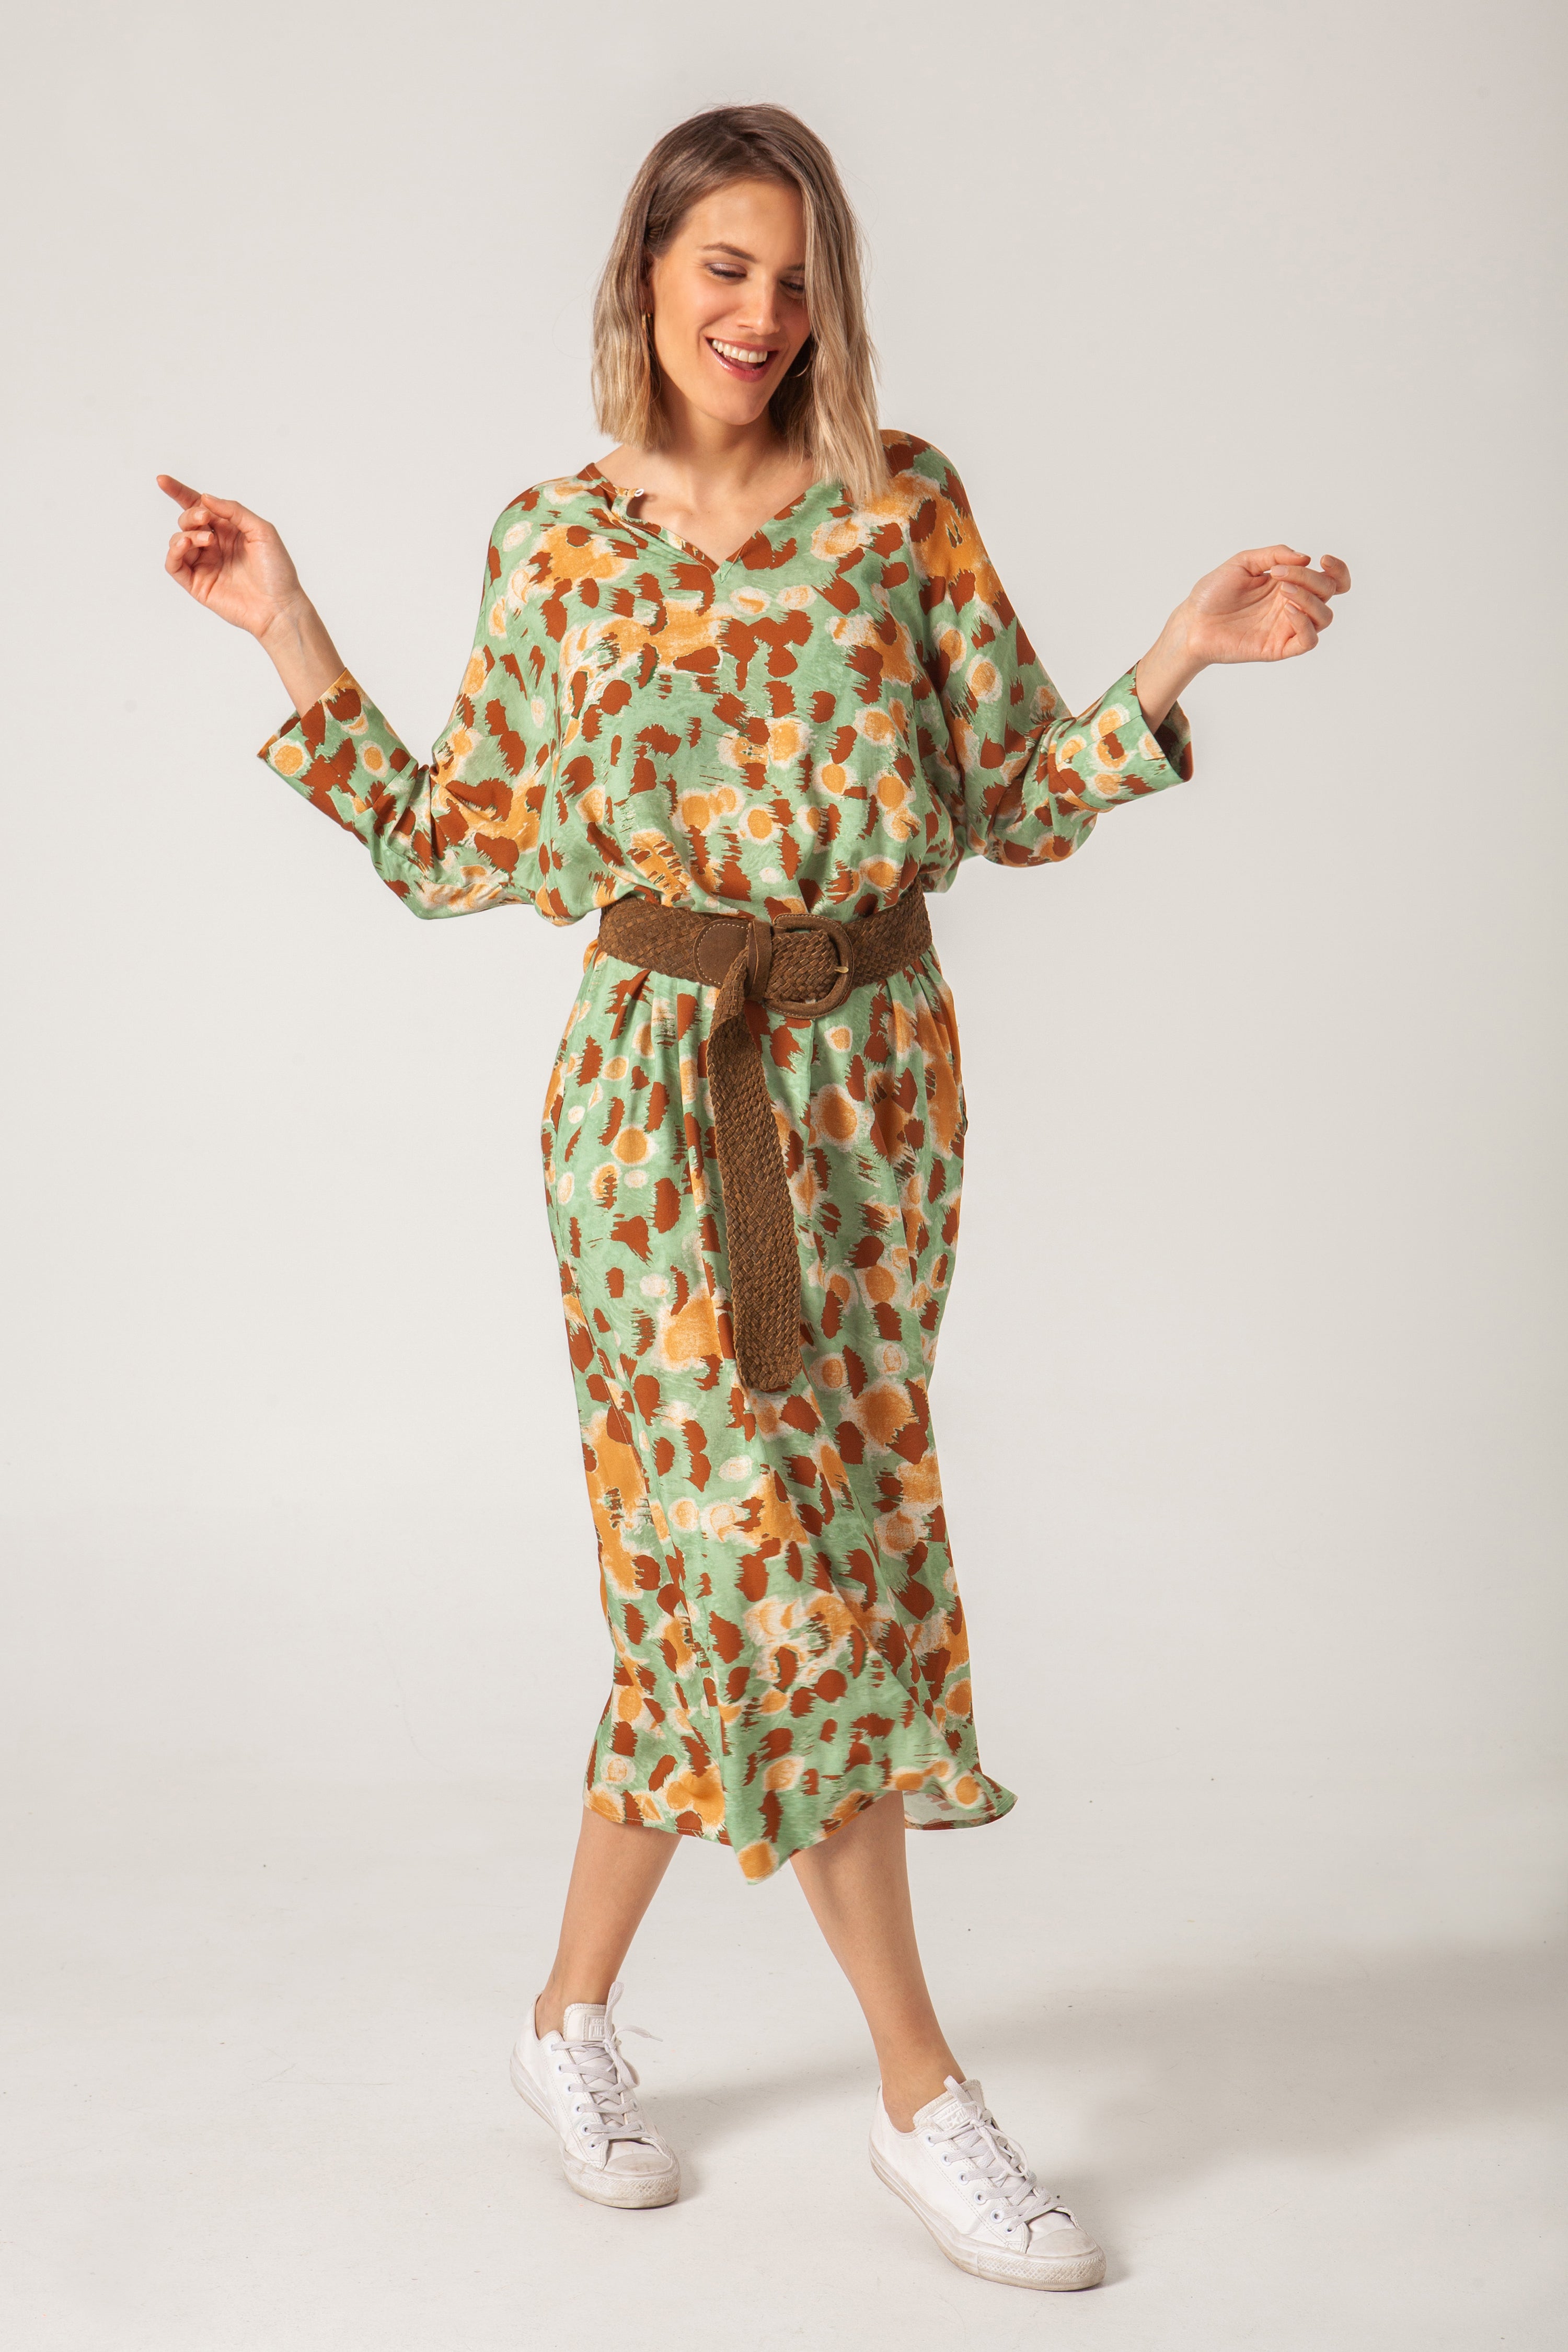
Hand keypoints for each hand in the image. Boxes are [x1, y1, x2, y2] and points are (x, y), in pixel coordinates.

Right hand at [156, 474, 307, 640]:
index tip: (162, 480)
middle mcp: (215, 545)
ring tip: (207, 541)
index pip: (199, 507)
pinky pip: (174, 564)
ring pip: (178, 540)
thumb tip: (205, 498)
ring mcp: (205, 564)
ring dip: (188, 534)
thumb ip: (234, 511)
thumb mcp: (262, 531)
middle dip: (191, 515)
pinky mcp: (198, 584)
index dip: (179, 492)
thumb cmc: (278, 571)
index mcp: (229, 530)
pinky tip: (185, 545)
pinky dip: (174, 552)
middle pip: (187, 521)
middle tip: (205, 520)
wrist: (279, 607)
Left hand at [1181, 544, 1352, 666]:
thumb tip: (1305, 558)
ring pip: (1325, 616)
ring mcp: (1287, 628)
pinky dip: (1305, 623)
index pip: (1330, 580)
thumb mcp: (1243, 562)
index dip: (1338, 570)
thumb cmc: (1214, 593)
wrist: (1192, 621)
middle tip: (1280, 574)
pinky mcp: (1279, 647)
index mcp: (1289, 584)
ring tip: (1282, 590)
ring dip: (1310, 598)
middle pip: (1328, 593)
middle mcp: (1292, 605)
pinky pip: (1309, 640)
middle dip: (1311, 578)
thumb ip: (1274, 555)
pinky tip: (1287, 610)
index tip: (1324, 559)